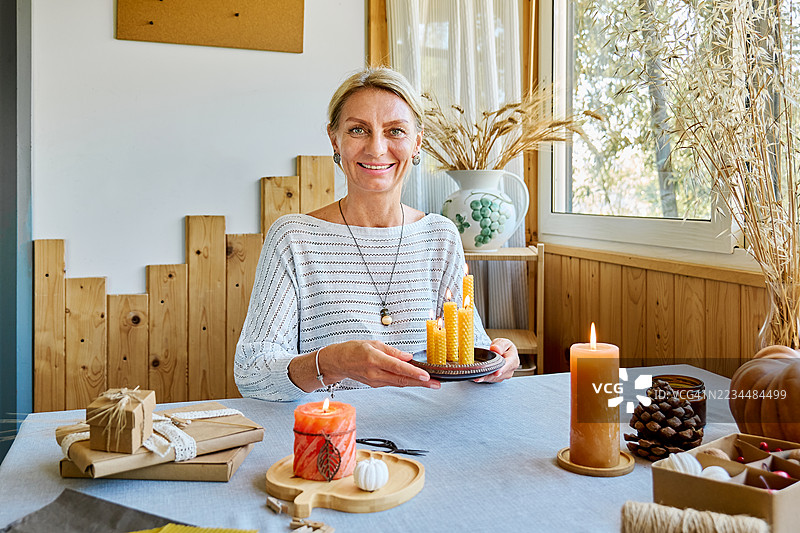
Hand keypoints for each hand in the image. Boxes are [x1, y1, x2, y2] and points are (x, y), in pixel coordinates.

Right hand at [322, 340, 440, 389]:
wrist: (338, 362)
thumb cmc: (354, 349)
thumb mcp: (373, 343)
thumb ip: (392, 351)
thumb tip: (408, 357)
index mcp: (374, 359)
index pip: (397, 367)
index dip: (413, 372)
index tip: (426, 375)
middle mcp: (375, 373)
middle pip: (402, 380)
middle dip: (421, 383)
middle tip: (437, 384)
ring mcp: (375, 381)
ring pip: (399, 383)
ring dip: (416, 383)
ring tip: (431, 383)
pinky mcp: (376, 385)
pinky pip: (394, 383)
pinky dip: (406, 381)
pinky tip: (416, 380)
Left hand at [474, 338, 518, 382]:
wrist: (502, 352)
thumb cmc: (502, 347)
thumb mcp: (502, 342)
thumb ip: (499, 345)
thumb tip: (496, 349)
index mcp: (513, 359)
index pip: (508, 364)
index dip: (502, 369)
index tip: (496, 372)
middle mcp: (511, 369)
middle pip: (499, 373)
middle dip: (489, 373)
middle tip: (477, 374)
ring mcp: (505, 375)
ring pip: (494, 378)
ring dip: (485, 376)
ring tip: (476, 374)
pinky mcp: (499, 378)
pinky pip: (491, 380)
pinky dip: (484, 378)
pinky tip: (478, 376)